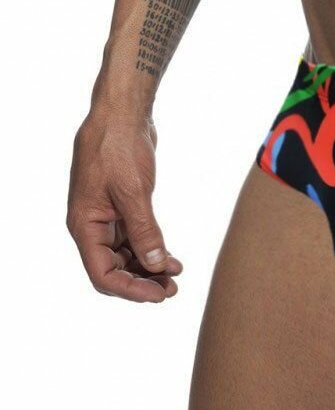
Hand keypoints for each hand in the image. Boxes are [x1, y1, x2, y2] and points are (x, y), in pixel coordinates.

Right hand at [67, 110, 182, 302]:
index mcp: (85, 225)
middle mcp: (92, 224)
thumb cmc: (120, 147)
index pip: (102, 273)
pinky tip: (170, 258)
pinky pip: (133, 237)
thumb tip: (156, 264)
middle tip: (172, 290)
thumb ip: (144, 230)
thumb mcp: (134, 191)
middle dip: (142, 281)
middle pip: (113, 268)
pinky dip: (151, 248)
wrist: (123, 114)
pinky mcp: (122, 205)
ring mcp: (106, 215)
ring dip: (148, 267)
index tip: (158, 295)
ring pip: (124, 254)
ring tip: (175, 277)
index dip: (130, 289)